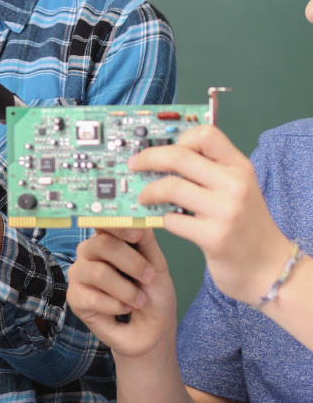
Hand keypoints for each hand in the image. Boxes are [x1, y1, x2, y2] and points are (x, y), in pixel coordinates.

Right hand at [67, 228, 177, 358]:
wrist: (152, 332)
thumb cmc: (154, 297)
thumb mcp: (158, 267)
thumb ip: (147, 243)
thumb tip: (138, 221)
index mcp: (108, 241)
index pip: (103, 223)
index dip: (117, 225)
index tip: (136, 234)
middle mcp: (89, 253)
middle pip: (100, 244)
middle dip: (130, 262)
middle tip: (149, 277)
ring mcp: (79, 275)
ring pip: (97, 272)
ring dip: (126, 290)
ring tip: (138, 301)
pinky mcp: (74, 298)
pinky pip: (93, 297)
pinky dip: (116, 306)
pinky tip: (123, 310)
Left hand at [130, 125, 292, 305]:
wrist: (269, 268)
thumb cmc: (246, 226)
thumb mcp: (237, 189)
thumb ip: (209, 171)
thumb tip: (162, 157)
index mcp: (239, 167)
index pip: (206, 134)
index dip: (179, 138)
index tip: (164, 148)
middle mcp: (235, 185)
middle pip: (179, 156)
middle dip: (148, 158)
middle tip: (134, 165)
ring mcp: (226, 211)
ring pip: (171, 186)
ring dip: (148, 191)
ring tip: (142, 197)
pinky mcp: (215, 237)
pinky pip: (172, 219)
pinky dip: (160, 218)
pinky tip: (162, 220)